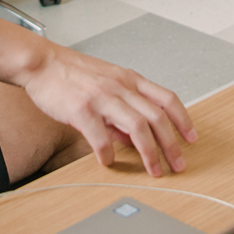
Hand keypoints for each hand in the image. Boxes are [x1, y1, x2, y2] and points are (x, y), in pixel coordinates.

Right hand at [15, 42, 196, 176]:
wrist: (42, 63)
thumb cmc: (71, 73)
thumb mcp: (105, 83)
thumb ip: (122, 108)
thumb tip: (131, 138)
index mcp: (129, 79)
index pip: (166, 98)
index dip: (183, 119)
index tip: (191, 138)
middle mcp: (120, 86)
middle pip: (157, 117)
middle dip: (172, 144)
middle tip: (178, 165)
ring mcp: (102, 97)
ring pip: (137, 126)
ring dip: (149, 152)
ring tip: (153, 170)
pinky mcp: (82, 109)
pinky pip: (101, 137)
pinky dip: (108, 153)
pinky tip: (108, 161)